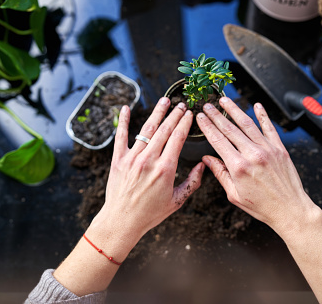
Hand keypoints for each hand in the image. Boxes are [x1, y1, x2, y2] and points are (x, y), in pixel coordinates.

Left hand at [54, 97, 204, 294]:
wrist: (122, 221)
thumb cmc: (150, 213)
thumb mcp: (177, 201)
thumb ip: (193, 182)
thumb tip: (203, 165)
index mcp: (165, 169)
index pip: (177, 138)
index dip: (185, 123)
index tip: (190, 114)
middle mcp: (148, 160)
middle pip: (164, 130)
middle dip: (174, 114)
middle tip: (181, 104)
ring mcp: (132, 158)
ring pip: (146, 129)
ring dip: (157, 113)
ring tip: (165, 101)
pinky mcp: (118, 160)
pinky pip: (120, 136)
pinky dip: (123, 121)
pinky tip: (126, 107)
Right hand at [197, 97, 317, 236]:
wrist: (290, 210)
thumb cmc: (263, 207)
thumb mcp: (234, 195)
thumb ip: (220, 174)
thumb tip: (207, 159)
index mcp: (238, 167)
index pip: (218, 141)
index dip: (207, 127)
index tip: (200, 118)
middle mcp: (253, 155)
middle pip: (230, 129)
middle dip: (216, 115)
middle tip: (207, 105)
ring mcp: (267, 149)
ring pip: (248, 124)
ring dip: (235, 110)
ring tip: (225, 100)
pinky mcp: (279, 149)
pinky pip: (269, 128)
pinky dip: (263, 115)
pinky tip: (257, 106)